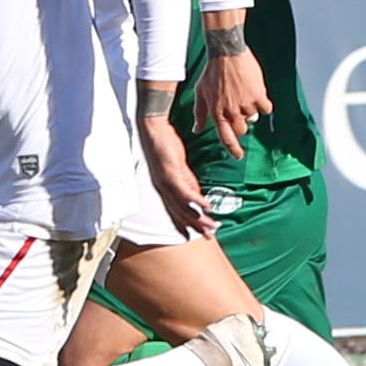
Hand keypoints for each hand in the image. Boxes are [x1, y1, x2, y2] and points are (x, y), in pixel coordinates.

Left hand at [137, 108, 212, 235]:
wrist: (154, 129)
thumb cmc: (165, 146)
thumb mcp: (180, 168)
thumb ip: (188, 182)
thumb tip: (198, 196)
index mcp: (165, 189)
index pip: (175, 212)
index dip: (184, 225)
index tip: (195, 235)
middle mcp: (163, 189)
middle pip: (180, 213)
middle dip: (195, 226)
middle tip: (209, 235)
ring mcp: (166, 182)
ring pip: (183, 206)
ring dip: (198, 218)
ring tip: (211, 226)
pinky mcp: (171, 173)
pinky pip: (185, 191)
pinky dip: (196, 200)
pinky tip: (206, 206)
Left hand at [196, 48, 271, 152]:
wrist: (226, 52)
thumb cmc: (212, 72)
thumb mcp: (200, 93)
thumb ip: (199, 114)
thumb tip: (196, 130)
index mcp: (217, 113)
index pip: (226, 138)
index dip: (233, 150)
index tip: (238, 156)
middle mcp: (232, 111)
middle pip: (241, 130)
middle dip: (241, 125)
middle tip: (238, 110)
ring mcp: (246, 104)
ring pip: (253, 118)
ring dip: (250, 110)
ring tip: (243, 93)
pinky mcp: (258, 95)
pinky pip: (266, 109)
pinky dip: (263, 104)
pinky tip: (256, 94)